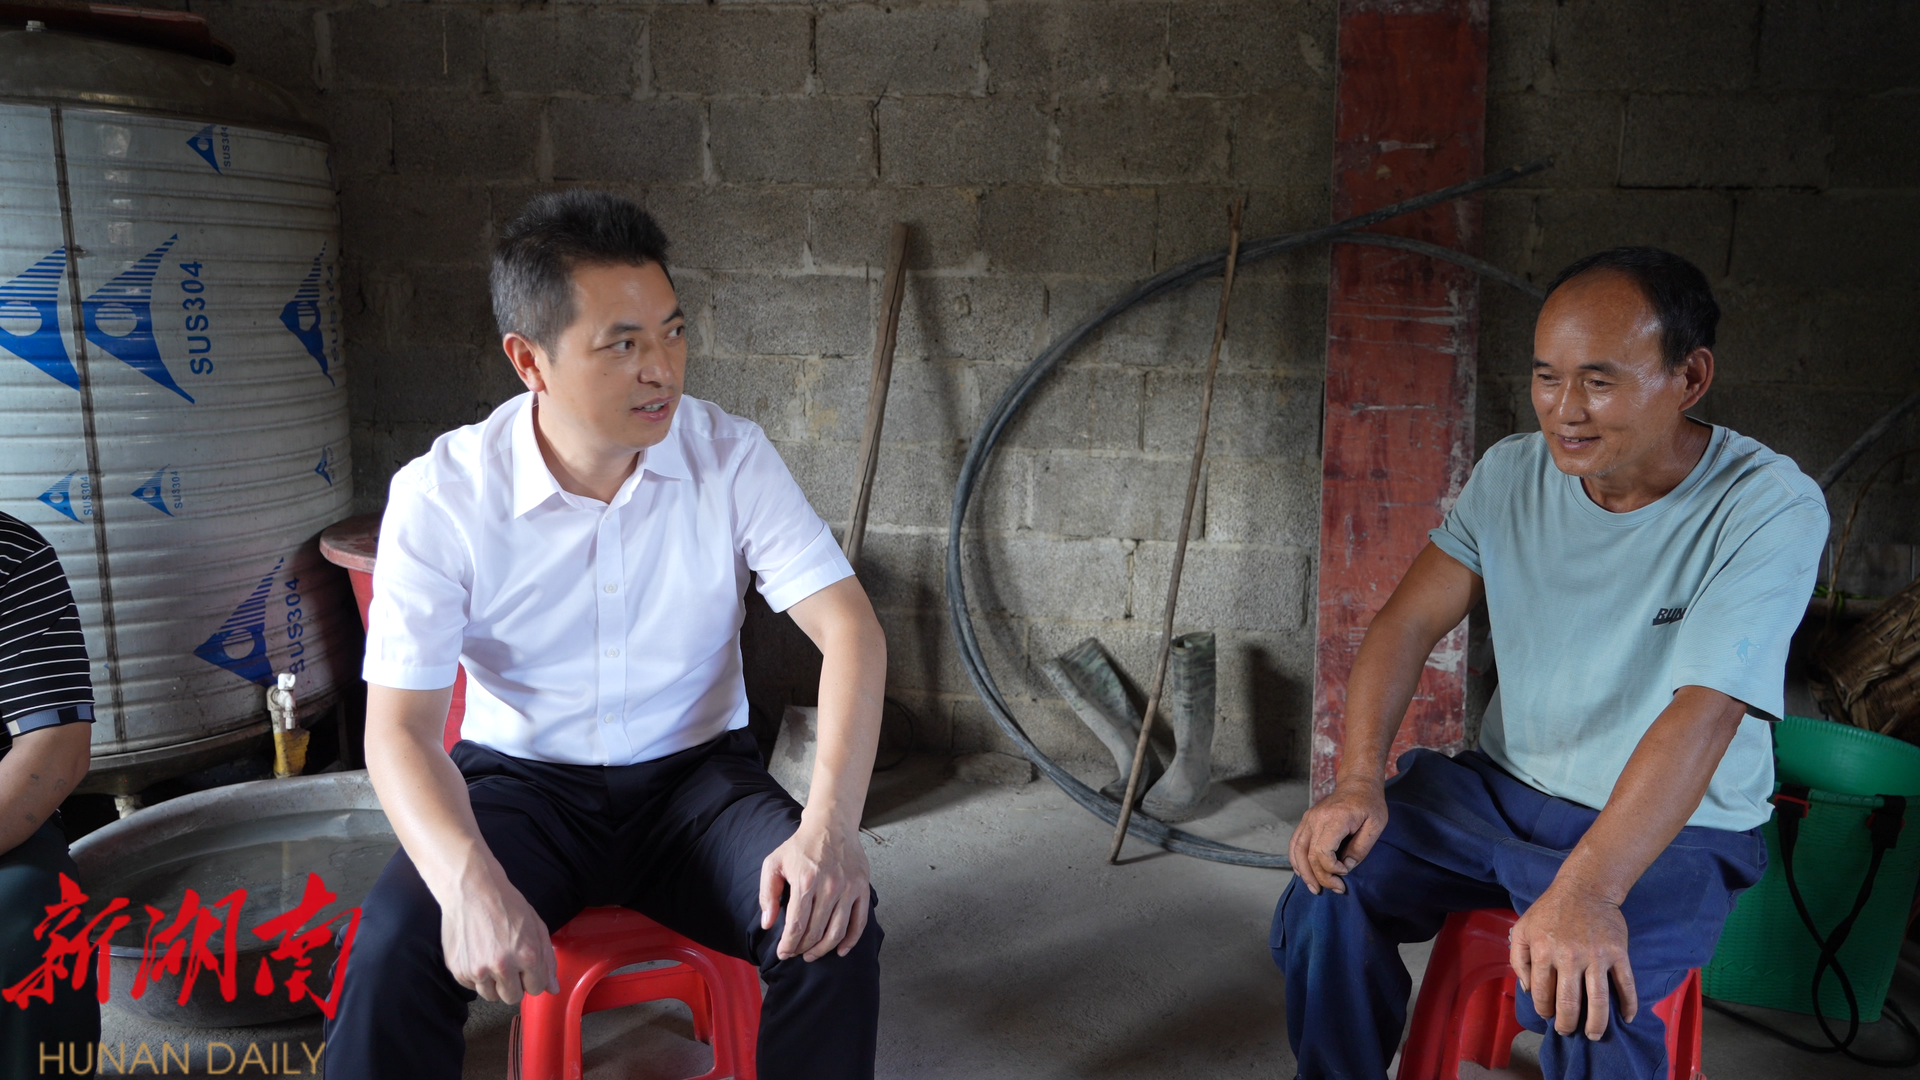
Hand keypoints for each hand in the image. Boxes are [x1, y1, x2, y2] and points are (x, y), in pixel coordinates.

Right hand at [439, 866, 557, 1003]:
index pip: (535, 988)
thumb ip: (547, 960)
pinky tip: (478, 954)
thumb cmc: (506, 905)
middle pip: (512, 997)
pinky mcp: (458, 970)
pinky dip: (476, 976)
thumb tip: (553, 989)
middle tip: (509, 964)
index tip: (526, 968)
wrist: (471, 890)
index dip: (532, 978)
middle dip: (514, 984)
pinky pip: (471, 986)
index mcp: (527, 956)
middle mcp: (502, 966)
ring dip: (494, 983)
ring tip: (492, 958)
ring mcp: (477, 970)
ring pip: (491, 996)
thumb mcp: (537, 927)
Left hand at [759, 816, 871, 961]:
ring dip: (823, 949)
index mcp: (806, 881)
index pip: (796, 925)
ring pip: (836, 932)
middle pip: (816, 932)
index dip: (788, 945)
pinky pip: (859, 922)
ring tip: (812, 955)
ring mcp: (848, 888)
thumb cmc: (800, 845)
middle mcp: (829, 886)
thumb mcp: (774, 863)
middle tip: (796, 953)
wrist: (831, 824)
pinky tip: (840, 950)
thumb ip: (767, 894)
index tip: (783, 953)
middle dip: (803, 948)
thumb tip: (768, 923)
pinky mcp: (862, 888)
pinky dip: (850, 941)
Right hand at [1287, 778, 1387, 894]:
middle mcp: (1317, 818)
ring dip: (1303, 872)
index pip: (1322, 851)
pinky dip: (1295, 859)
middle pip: (1309, 854)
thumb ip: (1361, 848)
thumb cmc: (1369, 803)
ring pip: (1297, 850)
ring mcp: (1309, 819)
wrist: (1358, 784)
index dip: (1331, 868)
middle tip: (1335, 889)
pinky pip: (1295, 842)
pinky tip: (1302, 872)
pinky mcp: (1307, 821)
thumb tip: (1346, 866)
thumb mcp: (1376, 825)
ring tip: (1314, 888)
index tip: (1345, 871)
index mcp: (1335, 819)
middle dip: (1320, 876)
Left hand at [1509, 882, 1637, 1039]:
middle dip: (1567, 1024)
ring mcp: (1596, 956)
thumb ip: (1518, 959)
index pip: (1541, 993)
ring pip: (1598, 1000)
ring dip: (1596, 1023)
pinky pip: (1626, 984)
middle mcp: (1569, 957)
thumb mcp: (1522, 929)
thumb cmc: (1549, 911)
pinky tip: (1626, 1018)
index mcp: (1543, 952)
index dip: (1543, 1009)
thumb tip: (1527, 990)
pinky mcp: (1618, 953)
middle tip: (1568, 1032)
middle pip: (1569, 1003)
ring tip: (1593, 1035)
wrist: (1584, 888)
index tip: (1547, 1015)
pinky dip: (1628, 1004)